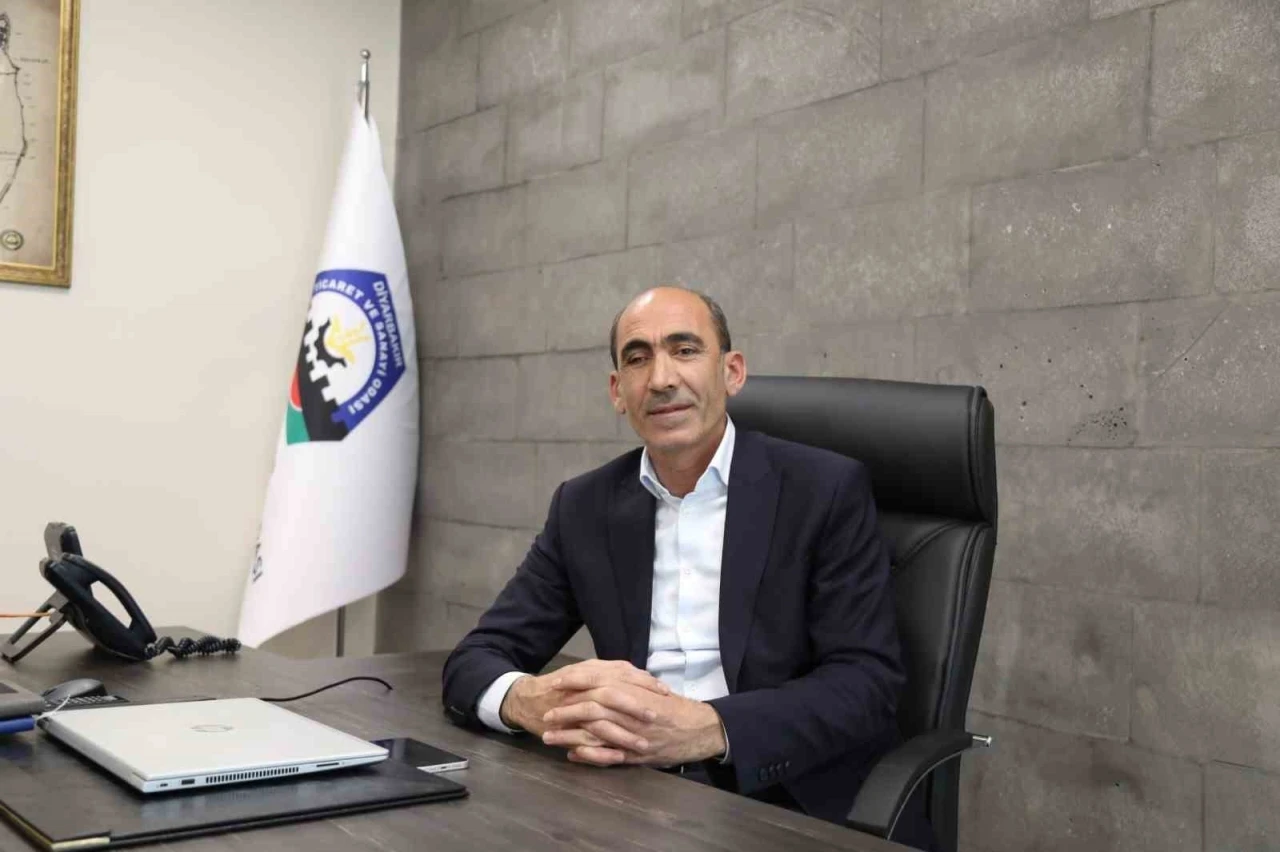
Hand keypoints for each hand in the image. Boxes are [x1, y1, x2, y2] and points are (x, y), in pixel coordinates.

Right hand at [499, 659, 668, 736]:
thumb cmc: (562, 686)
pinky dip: (603, 750)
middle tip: (657, 717)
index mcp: (592, 670)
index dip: (645, 682)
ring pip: (602, 720)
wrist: (528, 699)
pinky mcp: (566, 728)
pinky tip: (619, 757)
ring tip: (643, 745)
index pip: (623, 672)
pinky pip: (586, 740)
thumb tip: (641, 675)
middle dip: (637, 705)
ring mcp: (573, 707)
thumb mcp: (587, 673)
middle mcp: (583, 686)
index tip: (665, 691)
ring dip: (624, 733)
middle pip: (614, 692)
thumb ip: (611, 674)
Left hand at [540, 683, 726, 767]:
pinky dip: (589, 755)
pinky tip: (572, 755)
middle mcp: (631, 709)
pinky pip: (608, 754)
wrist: (699, 727)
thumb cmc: (672, 707)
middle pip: (590, 706)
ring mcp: (632, 731)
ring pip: (594, 731)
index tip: (555, 683)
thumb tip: (599, 678)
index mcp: (633, 688)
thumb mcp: (648, 689)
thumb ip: (625, 684)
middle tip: (545, 714)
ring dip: (569, 735)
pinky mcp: (636, 752)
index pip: (597, 680)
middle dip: (565, 710)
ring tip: (548, 737)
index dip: (574, 681)